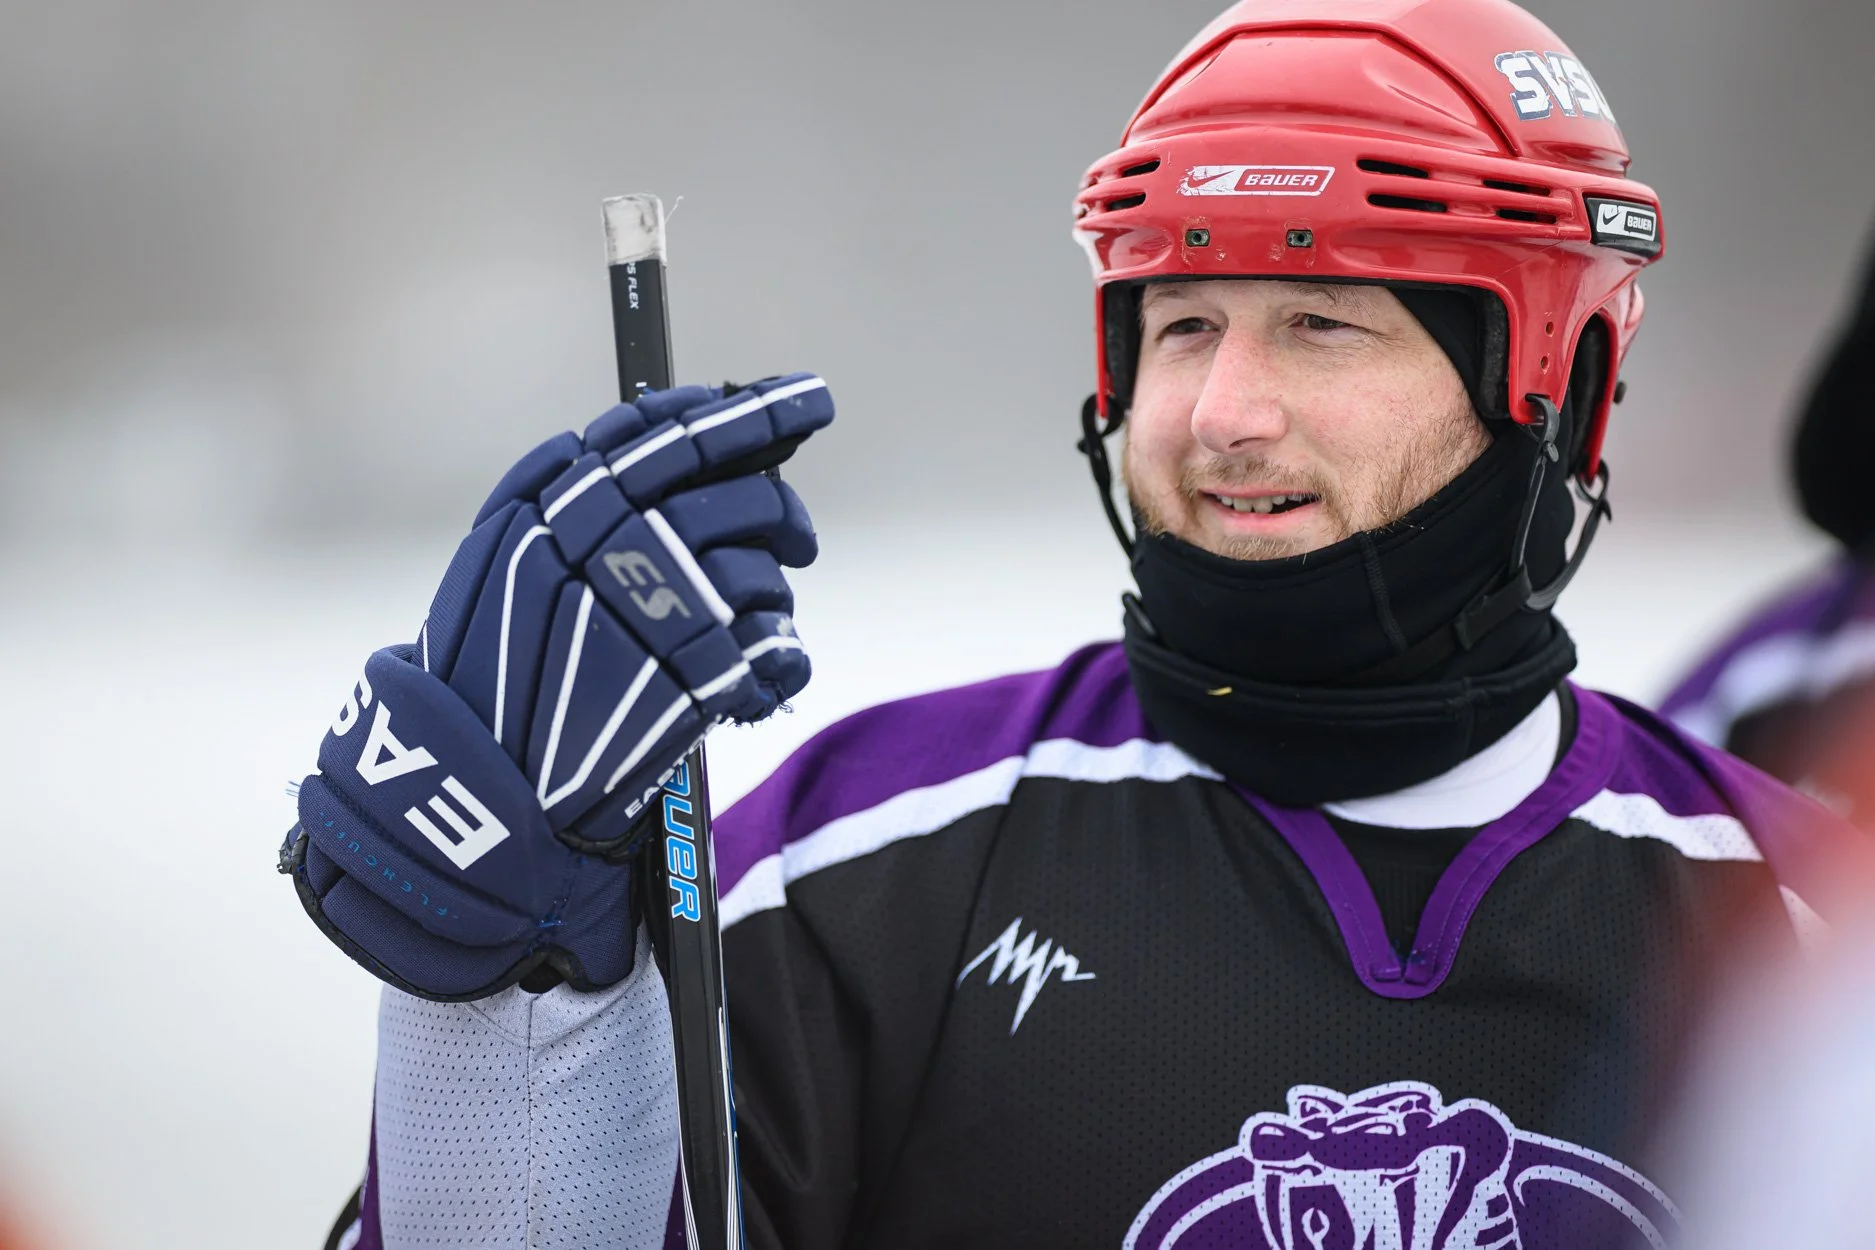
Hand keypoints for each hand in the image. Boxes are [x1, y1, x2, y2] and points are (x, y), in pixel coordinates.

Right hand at [280, 374, 833, 999]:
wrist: (469, 793)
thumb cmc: (485, 676)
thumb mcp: (495, 565)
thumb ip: (557, 498)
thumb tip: (638, 437)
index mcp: (554, 511)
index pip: (667, 437)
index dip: (745, 414)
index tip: (799, 400)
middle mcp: (606, 551)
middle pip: (738, 498)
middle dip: (781, 513)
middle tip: (796, 536)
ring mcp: (653, 618)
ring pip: (762, 573)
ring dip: (773, 597)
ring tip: (754, 624)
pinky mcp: (690, 688)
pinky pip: (773, 648)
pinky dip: (781, 659)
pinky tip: (761, 675)